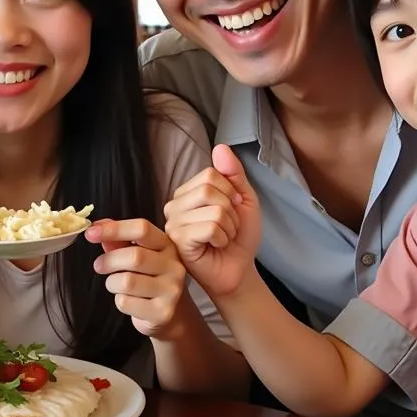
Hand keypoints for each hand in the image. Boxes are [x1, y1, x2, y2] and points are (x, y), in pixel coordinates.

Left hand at [86, 218, 186, 336]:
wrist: (171, 314)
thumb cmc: (149, 279)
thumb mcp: (137, 255)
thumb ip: (118, 241)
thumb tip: (97, 227)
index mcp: (167, 245)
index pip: (142, 229)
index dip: (114, 229)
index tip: (91, 232)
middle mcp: (174, 265)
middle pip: (135, 256)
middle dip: (109, 261)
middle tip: (99, 265)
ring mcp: (171, 290)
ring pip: (127, 282)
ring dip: (112, 283)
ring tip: (116, 284)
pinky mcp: (162, 312)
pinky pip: (126, 303)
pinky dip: (119, 301)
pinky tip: (129, 300)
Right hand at [164, 144, 260, 298]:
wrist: (238, 269)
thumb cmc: (238, 237)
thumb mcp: (243, 199)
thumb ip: (233, 174)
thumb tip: (220, 147)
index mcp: (187, 192)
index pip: (211, 174)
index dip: (231, 192)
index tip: (233, 210)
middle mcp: (174, 205)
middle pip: (210, 189)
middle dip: (231, 210)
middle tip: (228, 227)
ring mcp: (173, 223)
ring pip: (214, 209)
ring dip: (229, 227)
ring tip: (222, 238)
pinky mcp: (178, 241)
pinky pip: (211, 227)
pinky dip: (223, 238)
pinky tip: (216, 246)